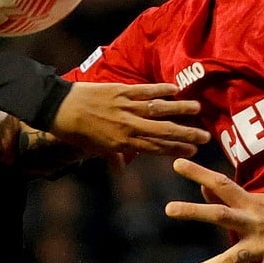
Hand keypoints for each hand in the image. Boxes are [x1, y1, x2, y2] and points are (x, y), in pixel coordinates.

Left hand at [50, 82, 207, 156]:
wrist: (58, 108)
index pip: (155, 148)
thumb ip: (113, 158)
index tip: (193, 150)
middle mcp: (127, 126)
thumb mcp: (94, 149)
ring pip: (158, 109)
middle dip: (186, 134)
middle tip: (205, 136)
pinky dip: (161, 90)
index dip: (176, 149)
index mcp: (122, 143)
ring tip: (197, 109)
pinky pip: (145, 90)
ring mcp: (125, 107)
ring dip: (179, 109)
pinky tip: (174, 90)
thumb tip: (122, 173)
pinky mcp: (120, 90)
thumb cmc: (75, 131)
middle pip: (163, 131)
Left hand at [165, 158, 263, 262]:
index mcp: (251, 204)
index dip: (200, 173)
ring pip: (230, 259)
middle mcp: (254, 223)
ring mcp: (263, 248)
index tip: (177, 163)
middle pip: (221, 215)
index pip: (222, 184)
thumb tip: (203, 189)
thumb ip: (231, 198)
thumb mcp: (261, 200)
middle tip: (168, 208)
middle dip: (194, 212)